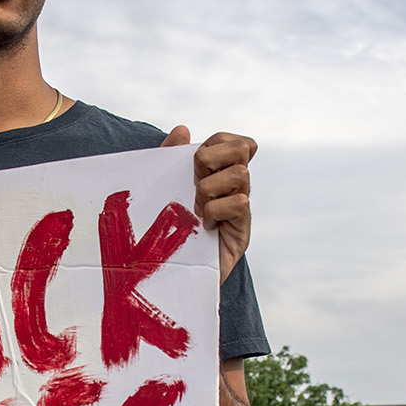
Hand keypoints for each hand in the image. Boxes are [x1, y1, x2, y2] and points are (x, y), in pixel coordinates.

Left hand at [162, 125, 256, 280]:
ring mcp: (241, 209)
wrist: (167, 276)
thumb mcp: (162, 188)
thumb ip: (170, 158)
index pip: (234, 141)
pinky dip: (216, 209)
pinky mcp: (242, 232)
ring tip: (196, 208)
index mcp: (219, 174)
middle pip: (243, 149)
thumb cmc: (164, 229)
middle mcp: (235, 188)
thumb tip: (183, 130)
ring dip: (210, 187)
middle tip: (195, 180)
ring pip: (240, 174)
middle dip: (213, 158)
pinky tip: (205, 225)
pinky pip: (239, 202)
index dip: (218, 142)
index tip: (196, 160)